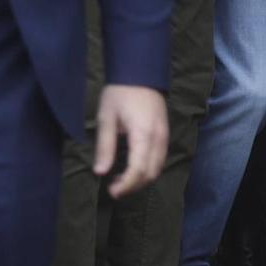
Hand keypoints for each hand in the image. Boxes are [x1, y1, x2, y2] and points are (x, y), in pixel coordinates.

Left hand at [93, 84, 167, 198]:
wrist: (141, 74)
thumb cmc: (120, 94)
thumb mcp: (106, 119)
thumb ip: (105, 147)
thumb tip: (100, 172)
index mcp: (143, 134)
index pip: (138, 170)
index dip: (126, 185)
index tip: (111, 191)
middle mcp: (158, 138)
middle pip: (151, 173)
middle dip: (133, 186)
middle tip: (113, 189)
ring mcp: (164, 136)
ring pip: (157, 168)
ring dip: (140, 180)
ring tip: (120, 180)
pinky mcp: (164, 135)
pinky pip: (159, 159)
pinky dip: (147, 170)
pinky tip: (131, 168)